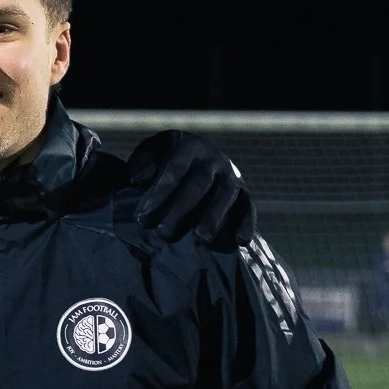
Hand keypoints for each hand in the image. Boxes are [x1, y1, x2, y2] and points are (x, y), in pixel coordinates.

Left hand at [127, 131, 252, 249]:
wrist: (195, 160)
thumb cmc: (165, 160)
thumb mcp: (150, 154)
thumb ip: (141, 163)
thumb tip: (139, 180)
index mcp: (189, 146)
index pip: (175, 168)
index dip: (159, 193)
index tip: (142, 218)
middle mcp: (213, 159)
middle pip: (199, 183)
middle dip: (181, 209)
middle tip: (163, 233)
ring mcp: (231, 175)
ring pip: (225, 195)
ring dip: (214, 217)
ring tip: (200, 238)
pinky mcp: (244, 192)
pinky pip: (249, 207)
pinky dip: (246, 223)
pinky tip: (240, 242)